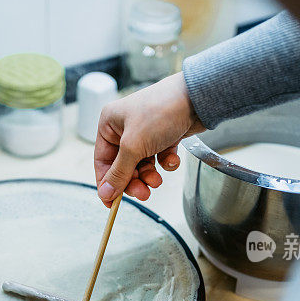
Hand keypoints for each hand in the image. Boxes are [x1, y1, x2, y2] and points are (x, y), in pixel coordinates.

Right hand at [94, 72, 204, 205]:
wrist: (197, 98)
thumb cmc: (160, 112)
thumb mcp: (133, 146)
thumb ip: (119, 173)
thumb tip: (105, 193)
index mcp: (109, 124)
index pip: (102, 161)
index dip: (107, 183)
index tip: (111, 203)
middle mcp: (125, 128)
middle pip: (123, 166)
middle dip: (133, 181)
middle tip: (143, 194)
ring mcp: (145, 132)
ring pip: (142, 164)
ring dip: (149, 175)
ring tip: (157, 179)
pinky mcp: (164, 136)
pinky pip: (159, 157)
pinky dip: (165, 162)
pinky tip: (172, 159)